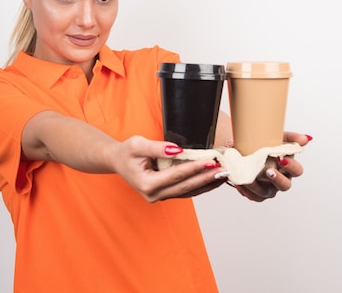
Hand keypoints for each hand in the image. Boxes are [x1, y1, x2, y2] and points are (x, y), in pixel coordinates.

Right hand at [109, 136, 229, 201]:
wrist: (118, 161)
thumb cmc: (127, 152)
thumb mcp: (137, 144)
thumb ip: (157, 148)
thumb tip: (177, 150)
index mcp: (147, 184)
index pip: (176, 175)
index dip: (195, 167)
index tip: (210, 160)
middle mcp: (154, 195)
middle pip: (186, 186)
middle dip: (206, 178)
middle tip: (223, 169)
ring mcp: (160, 197)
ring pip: (188, 192)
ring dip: (206, 184)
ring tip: (223, 175)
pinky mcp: (165, 194)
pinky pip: (186, 191)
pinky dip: (200, 186)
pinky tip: (212, 180)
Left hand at [232, 132, 310, 201]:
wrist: (244, 149)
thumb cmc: (264, 144)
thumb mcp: (278, 137)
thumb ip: (292, 138)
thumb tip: (306, 138)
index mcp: (288, 168)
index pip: (297, 171)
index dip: (291, 166)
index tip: (280, 158)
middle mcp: (281, 180)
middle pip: (285, 186)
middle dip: (277, 179)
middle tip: (268, 170)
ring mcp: (269, 189)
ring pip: (266, 193)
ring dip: (257, 186)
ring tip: (249, 178)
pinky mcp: (256, 194)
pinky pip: (253, 196)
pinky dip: (246, 190)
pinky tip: (241, 182)